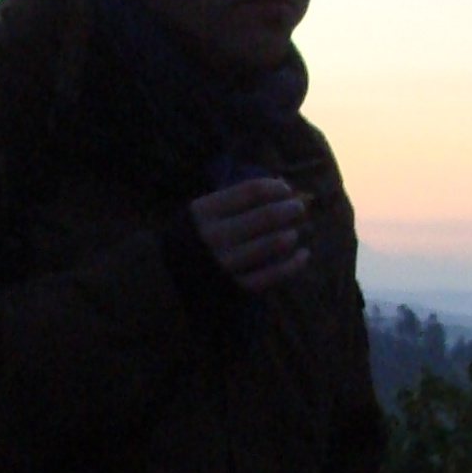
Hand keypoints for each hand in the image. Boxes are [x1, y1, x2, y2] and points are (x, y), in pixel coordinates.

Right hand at [191, 177, 313, 293]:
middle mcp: (215, 236)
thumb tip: (282, 185)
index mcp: (205, 212)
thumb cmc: (193, 240)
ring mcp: (226, 263)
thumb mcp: (202, 213)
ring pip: (274, 243)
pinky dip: (295, 263)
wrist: (167, 284)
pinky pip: (275, 273)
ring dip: (293, 233)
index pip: (252, 191)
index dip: (276, 188)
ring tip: (297, 230)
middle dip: (291, 208)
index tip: (286, 189)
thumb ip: (234, 199)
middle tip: (300, 208)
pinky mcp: (238, 287)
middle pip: (267, 215)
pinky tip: (304, 254)